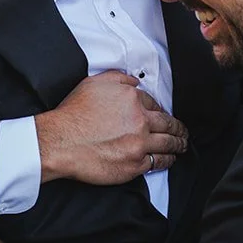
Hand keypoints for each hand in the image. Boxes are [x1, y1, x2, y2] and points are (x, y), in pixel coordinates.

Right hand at [37, 71, 187, 184]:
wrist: (60, 142)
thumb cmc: (73, 115)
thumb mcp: (94, 83)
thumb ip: (118, 79)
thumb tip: (134, 80)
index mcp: (132, 99)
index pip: (154, 103)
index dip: (159, 110)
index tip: (162, 115)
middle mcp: (139, 121)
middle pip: (168, 124)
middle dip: (178, 128)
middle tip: (183, 131)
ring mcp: (139, 144)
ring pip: (168, 143)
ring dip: (178, 144)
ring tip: (182, 145)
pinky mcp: (134, 164)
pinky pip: (158, 162)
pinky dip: (167, 160)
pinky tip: (169, 159)